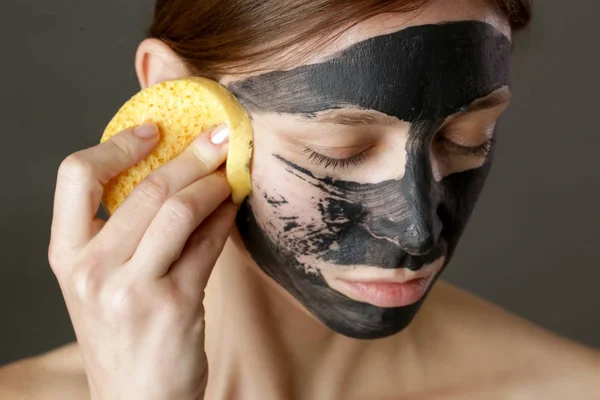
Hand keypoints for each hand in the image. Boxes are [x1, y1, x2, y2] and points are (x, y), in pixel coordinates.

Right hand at [48, 122, 234, 399]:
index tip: (155, 130)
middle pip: (145, 188)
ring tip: (230, 172)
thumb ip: (125, 232)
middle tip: (219, 138)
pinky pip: (208, 244)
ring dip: (213, 183)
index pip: (75, 177)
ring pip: (179, 209)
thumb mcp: (103, 283)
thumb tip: (176, 172)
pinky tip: (234, 206)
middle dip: (191, 155)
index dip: (119, 144)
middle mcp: (93, 269)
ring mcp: (132, 289)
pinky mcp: (175, 305)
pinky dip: (225, 217)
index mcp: (68, 256)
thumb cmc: (123, 337)